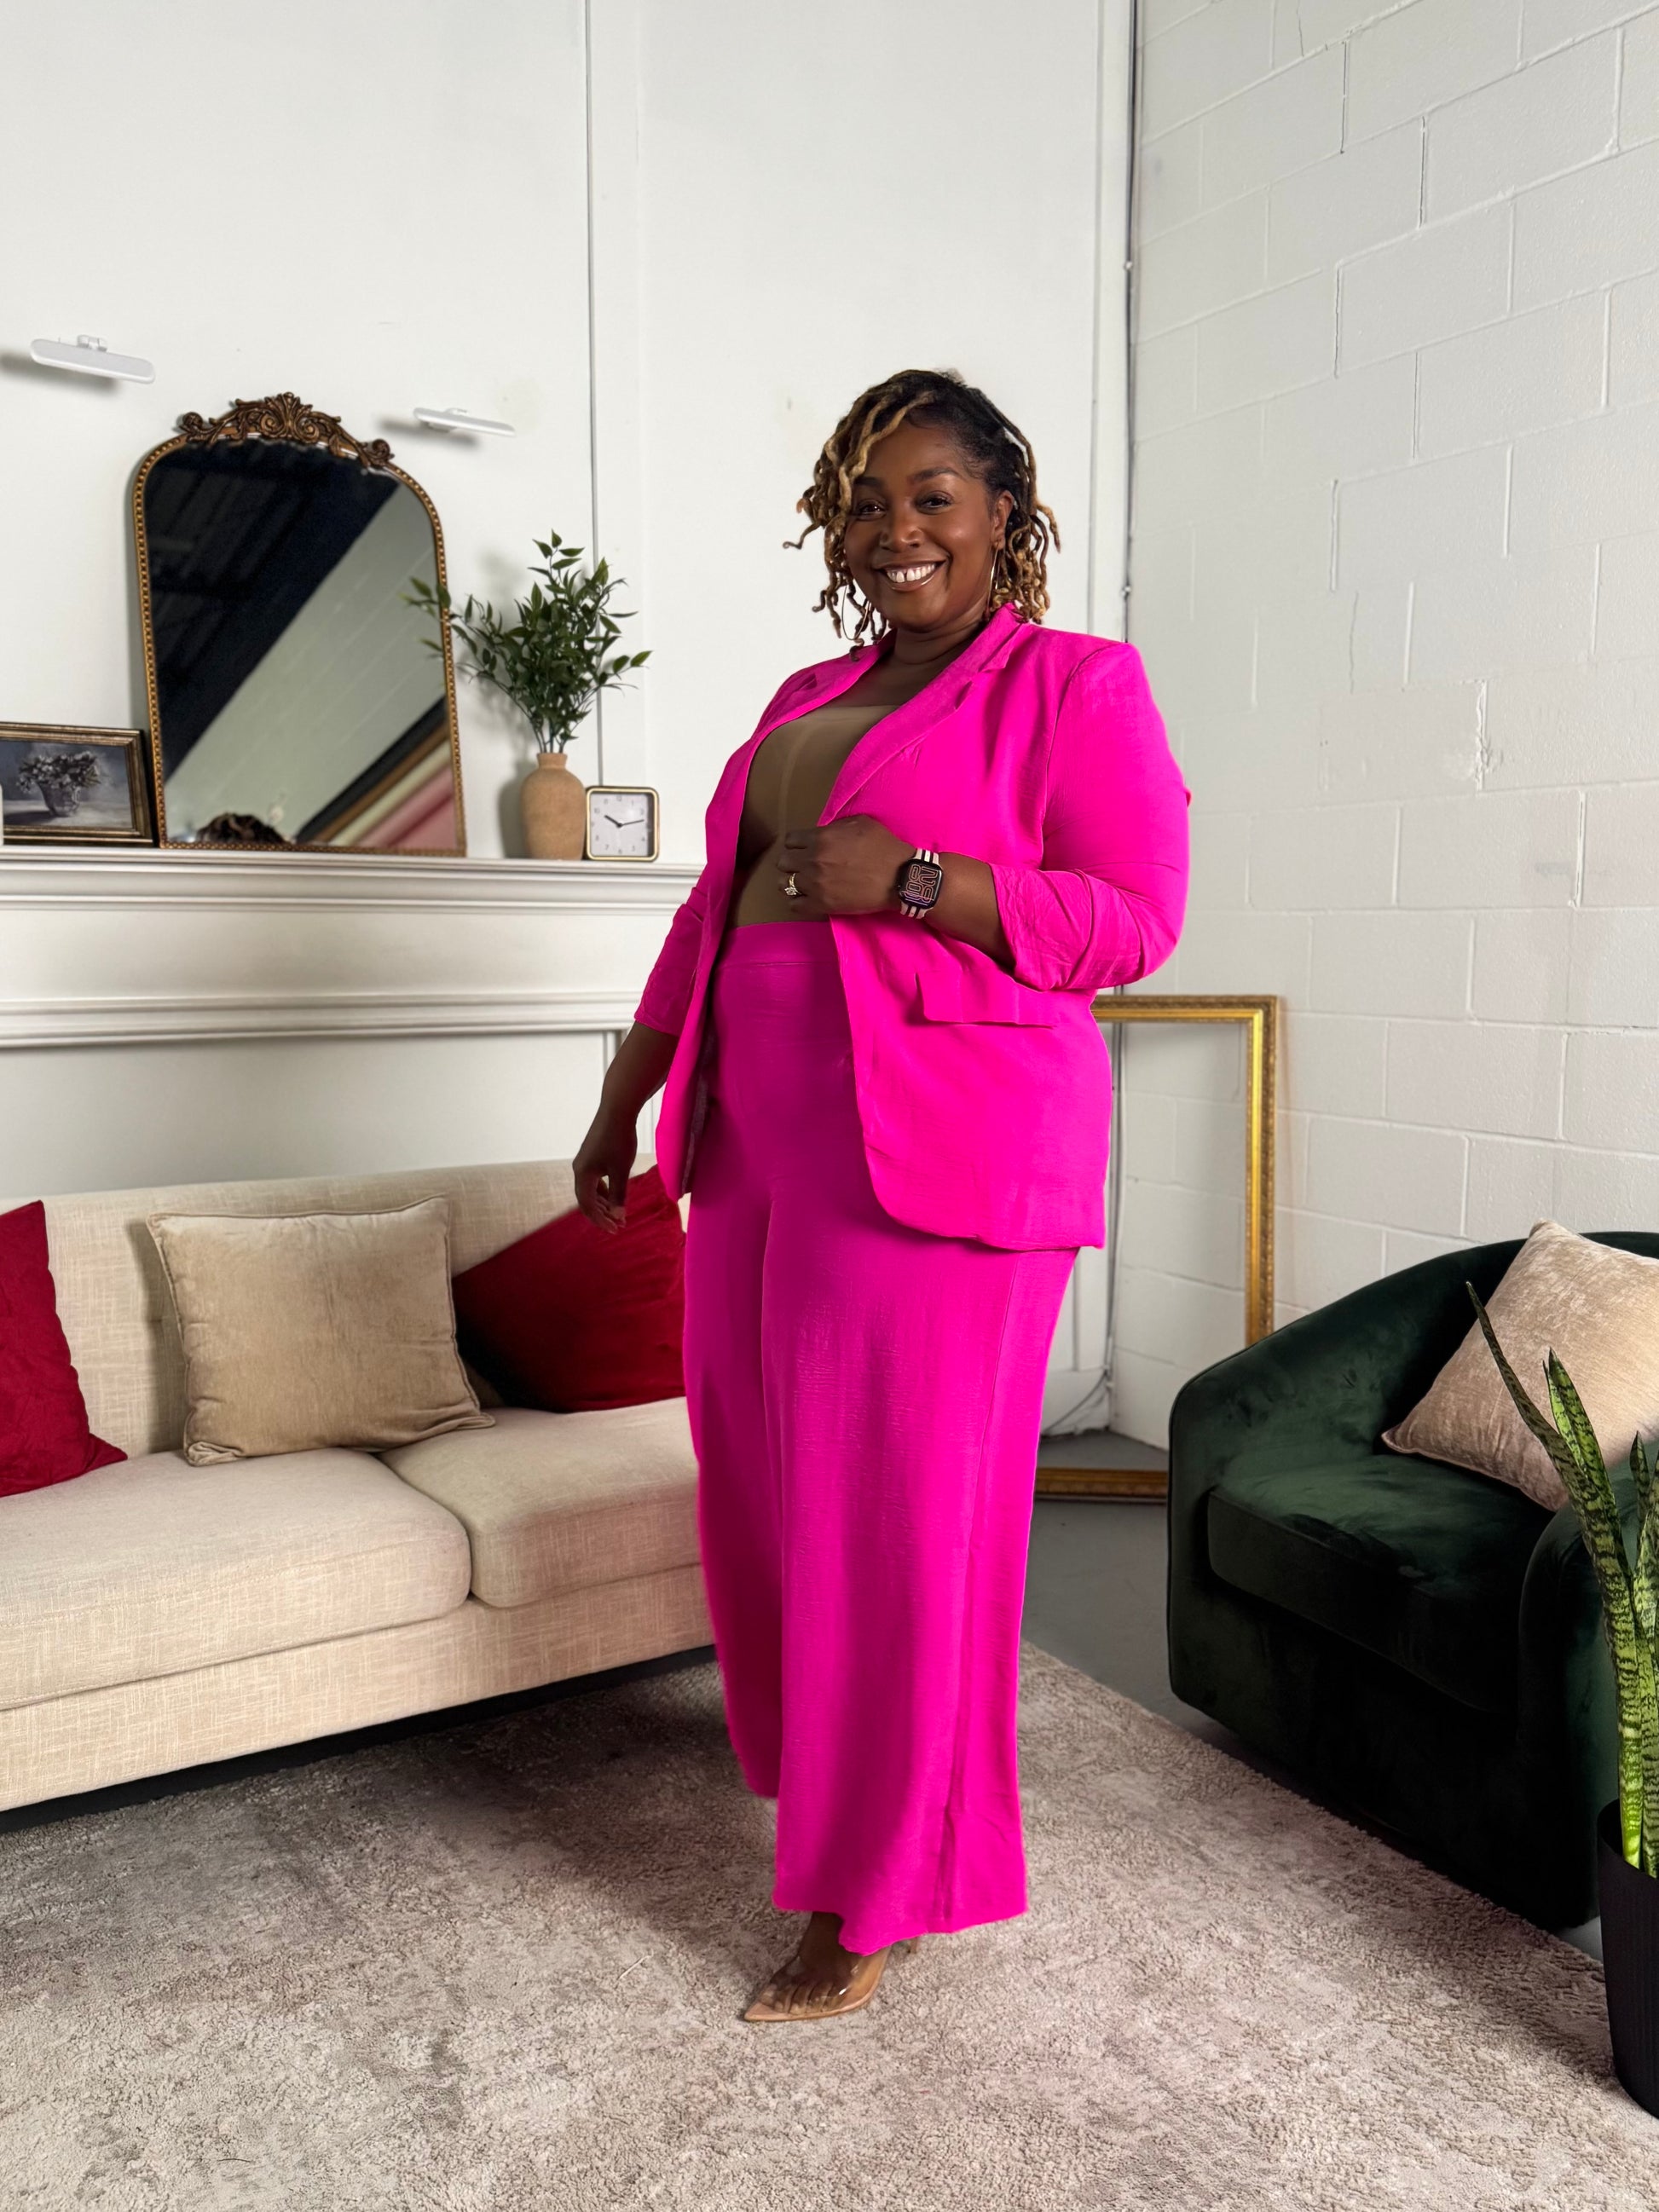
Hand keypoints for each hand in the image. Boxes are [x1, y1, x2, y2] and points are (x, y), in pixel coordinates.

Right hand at [573, 1106, 638, 1233]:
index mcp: (582, 1174)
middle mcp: (579, 1170)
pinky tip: (615, 1196)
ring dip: (603, 1204)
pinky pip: (594, 1180)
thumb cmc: (619, 1140)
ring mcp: (584, 1162)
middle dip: (601, 1215)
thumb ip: (619, 1194)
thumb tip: (618, 1216)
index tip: (616, 1229)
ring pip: (590, 1190)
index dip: (601, 1220)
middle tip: (619, 1226)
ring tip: (618, 1214)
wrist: (617, 1110)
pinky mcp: (591, 1156)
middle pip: (586, 1200)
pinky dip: (604, 1191)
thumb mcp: (621, 1170)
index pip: (588, 1205)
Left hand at [777, 815, 909, 914]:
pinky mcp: (821, 904)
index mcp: (820, 838)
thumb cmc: (883, 847)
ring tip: (804, 885)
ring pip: (783, 884)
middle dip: (792, 863)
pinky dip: (798, 901)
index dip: (797, 845)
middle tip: (804, 867)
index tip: (805, 849)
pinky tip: (808, 899)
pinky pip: (794, 905)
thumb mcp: (860, 823)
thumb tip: (825, 831)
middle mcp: (812, 860)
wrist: (899, 877)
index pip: (790, 841)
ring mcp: (814, 884)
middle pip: (783, 862)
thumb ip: (836, 826)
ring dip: (792, 883)